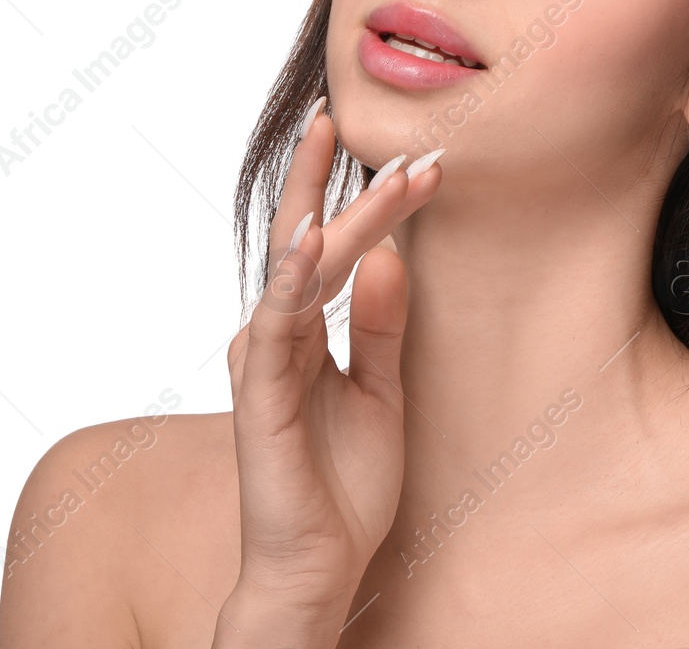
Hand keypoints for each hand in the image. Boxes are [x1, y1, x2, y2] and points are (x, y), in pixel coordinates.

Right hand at [223, 100, 441, 624]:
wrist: (321, 564)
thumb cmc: (342, 483)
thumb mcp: (383, 390)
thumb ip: (382, 326)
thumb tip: (392, 257)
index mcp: (303, 331)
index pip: (335, 247)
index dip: (375, 202)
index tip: (425, 162)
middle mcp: (276, 334)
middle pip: (303, 237)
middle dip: (332, 176)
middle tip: (365, 124)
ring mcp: (265, 360)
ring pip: (295, 267)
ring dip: (323, 207)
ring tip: (334, 145)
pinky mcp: (263, 393)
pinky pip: (275, 325)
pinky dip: (290, 279)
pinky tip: (311, 238)